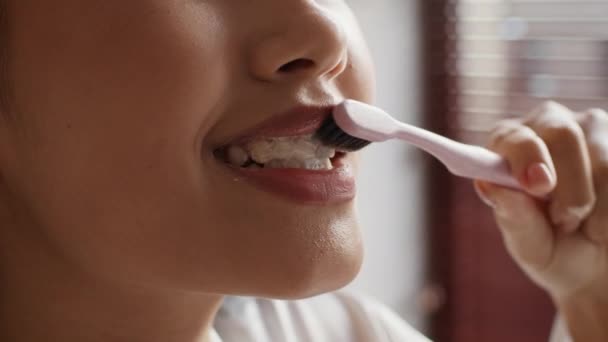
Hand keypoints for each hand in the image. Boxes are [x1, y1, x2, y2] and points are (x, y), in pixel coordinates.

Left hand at [474, 102, 607, 340]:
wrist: (600, 270)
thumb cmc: (556, 255)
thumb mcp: (530, 247)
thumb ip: (513, 217)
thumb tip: (491, 183)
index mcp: (511, 151)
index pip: (510, 134)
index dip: (523, 153)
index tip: (536, 185)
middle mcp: (549, 130)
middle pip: (559, 128)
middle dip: (570, 183)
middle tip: (569, 220)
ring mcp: (593, 130)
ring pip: (601, 146)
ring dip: (599, 197)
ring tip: (589, 225)